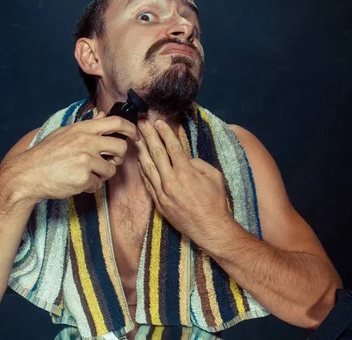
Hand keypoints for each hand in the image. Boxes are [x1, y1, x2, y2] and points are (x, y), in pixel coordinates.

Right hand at [0, 111, 140, 202]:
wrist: (27, 174)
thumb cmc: (46, 154)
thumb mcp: (66, 133)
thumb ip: (87, 126)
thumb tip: (103, 115)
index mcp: (82, 129)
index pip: (115, 122)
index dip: (130, 128)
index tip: (135, 135)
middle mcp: (86, 141)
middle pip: (121, 147)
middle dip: (119, 157)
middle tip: (110, 162)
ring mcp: (85, 159)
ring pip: (111, 170)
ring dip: (102, 175)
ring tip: (86, 174)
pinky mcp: (83, 178)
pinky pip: (98, 185)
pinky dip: (90, 187)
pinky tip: (76, 183)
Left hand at [134, 119, 233, 247]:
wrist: (210, 228)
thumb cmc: (215, 202)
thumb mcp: (214, 177)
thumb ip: (198, 164)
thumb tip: (185, 159)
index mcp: (186, 172)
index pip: (172, 147)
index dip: (164, 133)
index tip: (158, 122)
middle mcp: (171, 181)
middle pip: (156, 153)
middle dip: (148, 136)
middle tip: (141, 123)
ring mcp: (162, 193)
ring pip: (148, 167)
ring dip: (141, 151)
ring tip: (136, 138)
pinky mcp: (159, 203)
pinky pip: (147, 182)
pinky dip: (142, 170)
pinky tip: (139, 160)